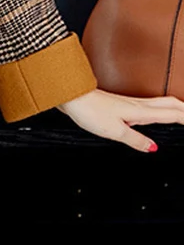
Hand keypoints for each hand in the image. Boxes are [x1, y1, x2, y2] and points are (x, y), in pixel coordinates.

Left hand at [56, 88, 183, 151]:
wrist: (72, 96)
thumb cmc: (90, 111)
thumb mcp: (115, 131)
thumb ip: (136, 140)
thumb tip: (153, 148)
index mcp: (140, 111)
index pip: (172, 114)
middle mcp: (137, 104)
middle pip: (170, 104)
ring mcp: (129, 102)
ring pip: (160, 102)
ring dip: (175, 107)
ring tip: (182, 113)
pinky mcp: (120, 104)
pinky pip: (148, 105)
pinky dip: (160, 108)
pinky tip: (153, 114)